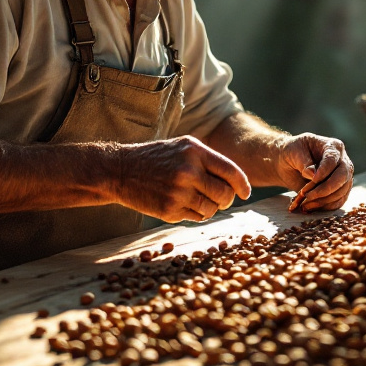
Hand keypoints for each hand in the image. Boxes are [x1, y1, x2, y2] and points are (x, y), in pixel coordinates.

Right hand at [109, 136, 250, 222]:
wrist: (120, 170)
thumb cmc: (156, 158)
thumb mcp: (183, 147)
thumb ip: (209, 160)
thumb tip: (236, 182)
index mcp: (195, 151)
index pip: (231, 171)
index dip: (243, 185)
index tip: (245, 193)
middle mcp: (189, 171)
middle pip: (225, 194)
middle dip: (226, 199)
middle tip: (219, 199)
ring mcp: (179, 192)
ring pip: (212, 209)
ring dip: (210, 208)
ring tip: (197, 200)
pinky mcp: (169, 210)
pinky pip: (196, 218)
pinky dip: (195, 214)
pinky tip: (183, 204)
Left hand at [276, 134, 353, 212]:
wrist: (288, 164)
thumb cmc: (292, 153)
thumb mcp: (293, 152)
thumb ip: (303, 162)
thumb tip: (313, 174)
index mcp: (332, 147)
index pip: (333, 159)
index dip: (324, 171)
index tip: (313, 180)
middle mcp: (342, 161)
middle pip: (342, 177)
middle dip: (326, 189)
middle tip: (307, 195)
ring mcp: (343, 177)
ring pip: (341, 192)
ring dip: (323, 201)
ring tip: (304, 204)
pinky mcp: (340, 191)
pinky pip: (338, 202)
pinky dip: (324, 207)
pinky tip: (309, 207)